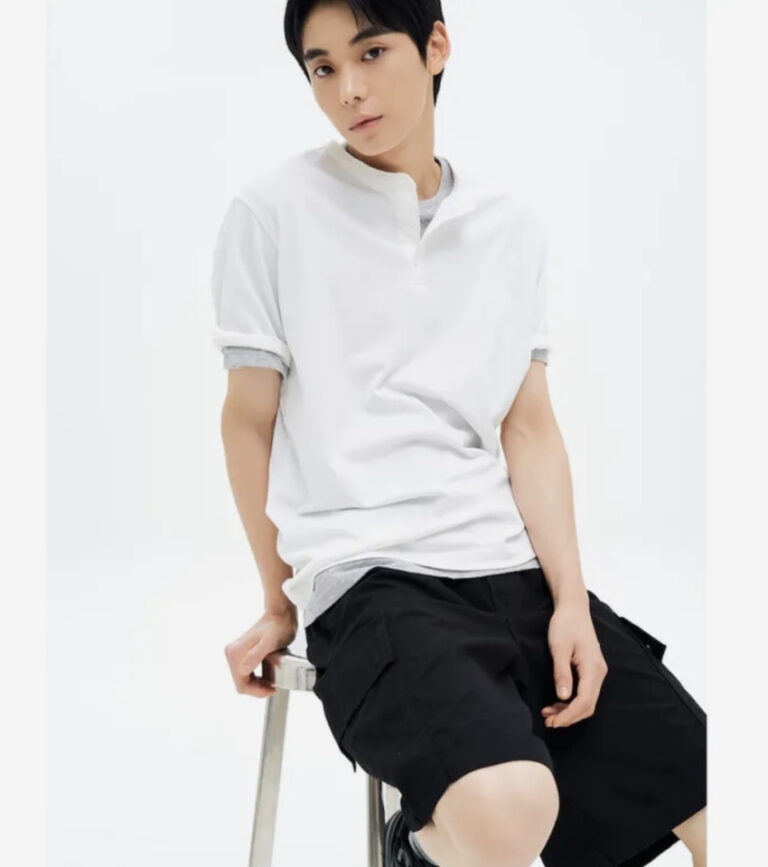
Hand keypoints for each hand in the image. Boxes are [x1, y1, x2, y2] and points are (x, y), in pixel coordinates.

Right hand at [224, 607, 297, 697]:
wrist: (281, 614)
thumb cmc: (278, 625)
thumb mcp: (270, 642)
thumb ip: (256, 655)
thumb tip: (243, 670)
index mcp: (236, 653)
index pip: (241, 684)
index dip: (256, 691)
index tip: (271, 689)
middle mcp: (233, 653)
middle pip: (241, 683)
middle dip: (257, 688)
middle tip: (273, 686)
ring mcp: (237, 653)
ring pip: (244, 679)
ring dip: (258, 683)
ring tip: (272, 681)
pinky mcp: (243, 653)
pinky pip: (248, 672)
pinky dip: (258, 677)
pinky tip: (269, 674)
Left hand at [541, 598, 607, 727]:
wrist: (574, 608)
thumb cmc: (565, 624)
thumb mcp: (559, 647)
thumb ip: (562, 673)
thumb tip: (563, 697)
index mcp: (592, 668)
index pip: (584, 701)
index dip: (568, 715)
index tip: (552, 722)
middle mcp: (599, 672)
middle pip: (588, 705)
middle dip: (569, 717)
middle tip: (549, 721)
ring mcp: (597, 671)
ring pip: (587, 700)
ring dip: (569, 710)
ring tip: (549, 713)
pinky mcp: (592, 669)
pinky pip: (585, 692)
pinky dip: (572, 701)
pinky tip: (558, 701)